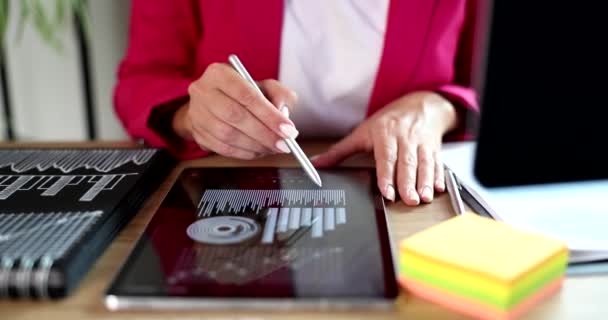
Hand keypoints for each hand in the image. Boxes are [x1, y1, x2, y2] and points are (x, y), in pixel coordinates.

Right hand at [171, 63, 298, 158]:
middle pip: (235, 116)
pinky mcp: (197, 133)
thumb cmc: (244, 93)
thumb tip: (283, 114)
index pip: (246, 94)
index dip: (269, 115)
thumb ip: (279, 95)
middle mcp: (203, 91)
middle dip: (264, 134)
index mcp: (219, 73)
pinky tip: (259, 151)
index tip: (288, 130)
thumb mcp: (265, 85)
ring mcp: (197, 114)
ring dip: (256, 146)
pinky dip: (245, 153)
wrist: (215, 102)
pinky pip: (223, 148)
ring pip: (228, 135)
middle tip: (284, 144)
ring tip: (274, 148)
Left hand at [311, 91, 457, 205]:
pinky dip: (439, 176)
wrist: (421, 104)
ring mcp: (422, 144)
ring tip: (424, 198)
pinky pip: (438, 163)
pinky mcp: (435, 148)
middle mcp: (405, 138)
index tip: (387, 192)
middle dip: (409, 183)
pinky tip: (439, 188)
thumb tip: (317, 164)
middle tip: (409, 200)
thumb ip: (340, 151)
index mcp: (385, 134)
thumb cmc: (389, 121)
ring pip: (424, 164)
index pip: (386, 157)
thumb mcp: (362, 132)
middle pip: (407, 163)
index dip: (387, 175)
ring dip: (426, 182)